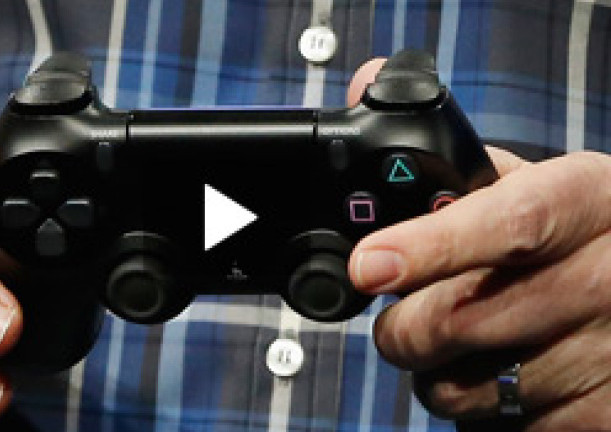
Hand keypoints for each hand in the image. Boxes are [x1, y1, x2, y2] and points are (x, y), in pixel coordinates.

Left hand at [349, 135, 610, 427]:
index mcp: (587, 202)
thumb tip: (366, 84)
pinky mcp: (602, 422)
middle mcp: (609, 279)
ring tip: (479, 342)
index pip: (506, 225)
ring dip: (441, 372)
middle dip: (404, 326)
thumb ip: (452, 157)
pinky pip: (493, 429)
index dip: (429, 248)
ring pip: (460, 391)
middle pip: (455, 322)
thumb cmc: (583, 238)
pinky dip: (482, 410)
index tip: (367, 266)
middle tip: (410, 312)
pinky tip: (513, 378)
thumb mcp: (539, 185)